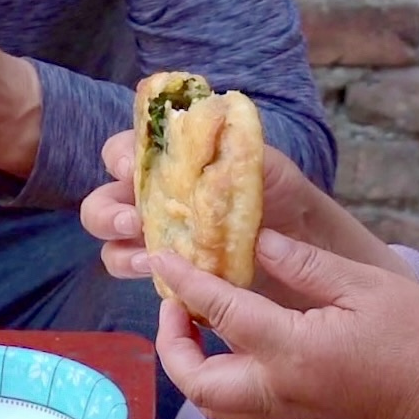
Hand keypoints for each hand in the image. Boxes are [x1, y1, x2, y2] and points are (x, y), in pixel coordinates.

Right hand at [84, 136, 406, 292]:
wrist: (314, 254)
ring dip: (121, 248)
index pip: (127, 151)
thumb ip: (238, 153)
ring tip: (149, 259)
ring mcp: (160, 239)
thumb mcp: (273, 171)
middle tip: (136, 220)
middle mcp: (156, 200)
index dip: (122, 158)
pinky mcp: (171, 275)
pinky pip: (141, 276)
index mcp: (173, 165)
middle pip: (104, 200)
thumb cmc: (290, 201)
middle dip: (110, 210)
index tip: (136, 169)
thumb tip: (211, 135)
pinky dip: (147, 277)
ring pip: (113, 243)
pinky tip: (168, 282)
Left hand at [150, 235, 418, 418]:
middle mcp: (280, 388)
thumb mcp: (366, 285)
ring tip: (195, 324)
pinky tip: (228, 346)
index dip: (184, 282)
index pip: (220, 313)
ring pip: (210, 404)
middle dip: (171, 342)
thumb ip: (304, 264)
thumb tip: (254, 239)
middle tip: (176, 301)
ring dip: (189, 367)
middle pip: (196, 381)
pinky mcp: (297, 418)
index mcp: (293, 349)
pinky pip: (234, 411)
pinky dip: (214, 383)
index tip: (162, 257)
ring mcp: (287, 410)